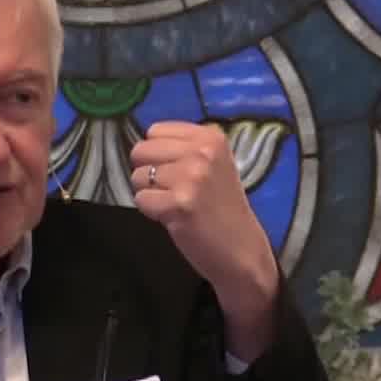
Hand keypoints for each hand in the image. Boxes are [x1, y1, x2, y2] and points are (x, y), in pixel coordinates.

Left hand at [130, 122, 279, 359]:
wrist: (242, 250)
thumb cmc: (222, 209)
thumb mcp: (214, 165)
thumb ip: (184, 149)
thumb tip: (142, 144)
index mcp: (211, 138)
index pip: (155, 131)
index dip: (157, 154)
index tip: (175, 172)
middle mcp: (202, 153)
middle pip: (141, 150)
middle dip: (148, 173)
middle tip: (171, 191)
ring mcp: (191, 178)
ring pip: (138, 177)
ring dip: (150, 194)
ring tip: (175, 205)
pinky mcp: (179, 204)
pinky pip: (140, 200)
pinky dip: (151, 213)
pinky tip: (174, 218)